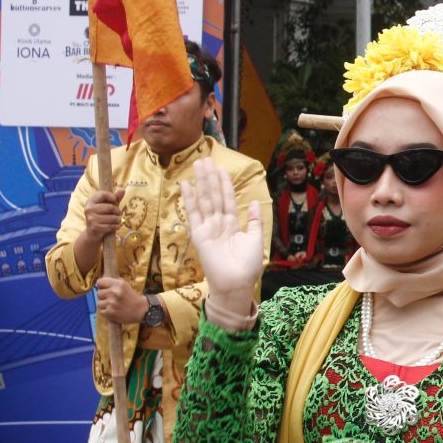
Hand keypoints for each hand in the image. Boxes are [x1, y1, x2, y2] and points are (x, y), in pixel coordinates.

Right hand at [83, 189, 125, 241]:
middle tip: (117, 214)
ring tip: (116, 220)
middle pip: (110, 207)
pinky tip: (114, 226)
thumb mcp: (108, 205)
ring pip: (112, 218)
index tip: (115, 201)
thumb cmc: (102, 216)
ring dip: (118, 220)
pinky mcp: (94, 227)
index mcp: (91, 200)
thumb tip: (123, 189)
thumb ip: (115, 198)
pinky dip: (116, 227)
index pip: (103, 194)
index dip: (113, 197)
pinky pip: (111, 226)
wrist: (93, 232)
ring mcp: (91, 218)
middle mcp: (89, 208)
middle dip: (118, 211)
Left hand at [96, 276, 149, 325]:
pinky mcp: (110, 312)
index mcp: (119, 284)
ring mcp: (111, 303)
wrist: (142, 311)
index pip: (100, 282)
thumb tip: (102, 282)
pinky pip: (101, 311)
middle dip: (103, 296)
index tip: (105, 288)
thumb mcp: (126, 286)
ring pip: (99, 303)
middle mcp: (114, 292)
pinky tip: (113, 311)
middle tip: (111, 298)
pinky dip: (106, 312)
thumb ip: (114, 283)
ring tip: (112, 305)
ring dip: (104, 304)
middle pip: (98, 293)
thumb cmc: (133, 298)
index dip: (102, 285)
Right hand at [181, 158, 264, 301]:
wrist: (236, 282)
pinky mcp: (198, 234)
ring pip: (205, 200)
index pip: (227, 200)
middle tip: (205, 159)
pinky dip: (190, 199)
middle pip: (214, 196)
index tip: (221, 169)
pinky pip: (193, 213)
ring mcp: (208, 228)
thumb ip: (253, 220)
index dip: (225, 184)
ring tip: (198, 165)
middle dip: (210, 178)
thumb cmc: (248, 265)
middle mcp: (218, 224)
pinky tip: (186, 185)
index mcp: (232, 224)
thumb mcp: (255, 239)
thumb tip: (253, 202)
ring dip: (201, 182)